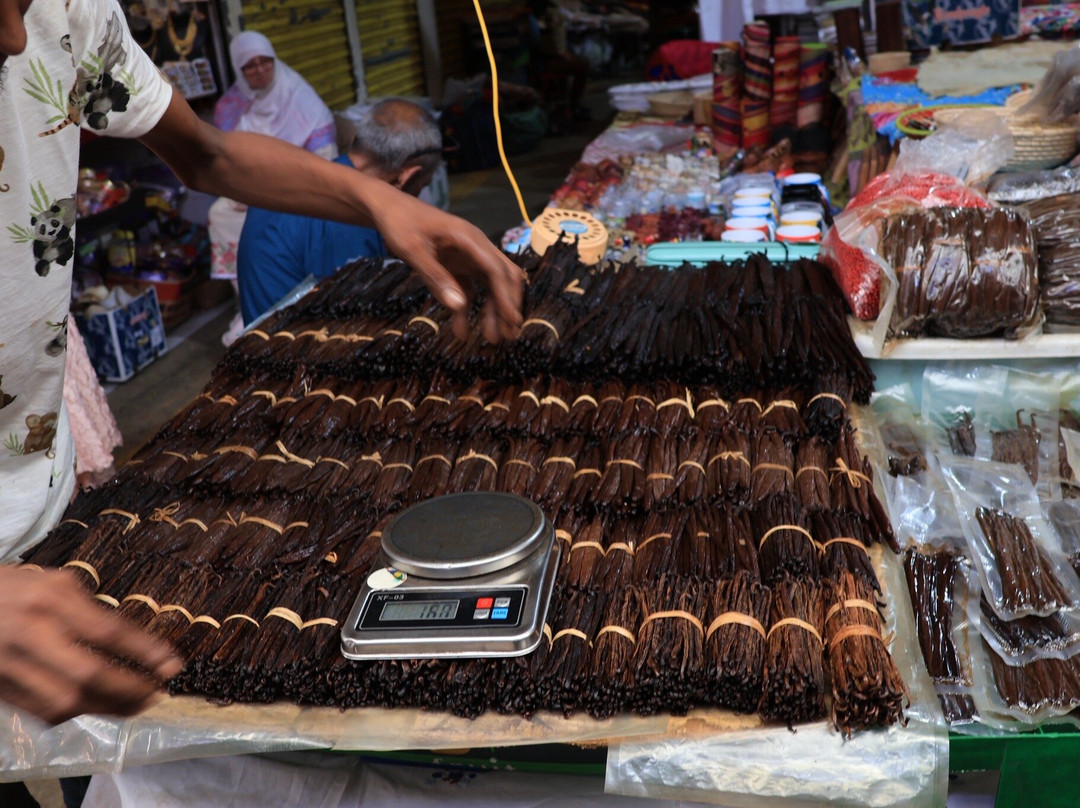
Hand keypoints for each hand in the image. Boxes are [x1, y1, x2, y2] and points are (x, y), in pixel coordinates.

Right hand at [0, 568, 182, 723]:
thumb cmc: (12, 588)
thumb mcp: (53, 582)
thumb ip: (89, 609)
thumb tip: (129, 639)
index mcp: (48, 600)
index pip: (107, 631)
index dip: (144, 651)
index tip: (172, 664)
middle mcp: (30, 634)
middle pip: (89, 674)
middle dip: (130, 689)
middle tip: (158, 693)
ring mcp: (10, 666)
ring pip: (66, 702)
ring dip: (109, 708)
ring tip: (137, 704)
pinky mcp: (0, 690)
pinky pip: (44, 712)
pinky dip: (78, 713)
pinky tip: (99, 706)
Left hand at [372, 195, 523, 341]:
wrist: (387, 208)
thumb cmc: (400, 223)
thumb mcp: (412, 250)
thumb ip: (435, 277)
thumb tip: (459, 306)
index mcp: (469, 238)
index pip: (497, 270)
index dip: (507, 297)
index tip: (512, 322)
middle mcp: (476, 247)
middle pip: (502, 277)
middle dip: (507, 305)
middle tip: (509, 335)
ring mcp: (468, 256)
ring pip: (490, 285)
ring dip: (492, 310)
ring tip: (491, 339)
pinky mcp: (458, 265)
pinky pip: (470, 288)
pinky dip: (468, 309)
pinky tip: (461, 331)